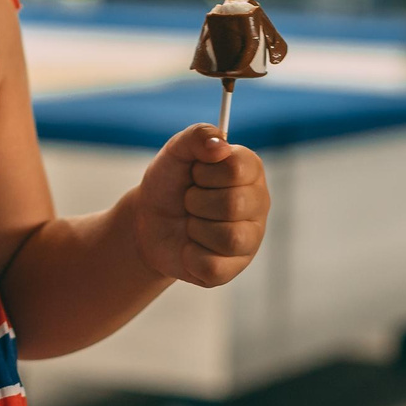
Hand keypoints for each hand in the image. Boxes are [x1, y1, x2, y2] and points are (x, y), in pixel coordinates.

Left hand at [127, 124, 268, 287]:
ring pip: (228, 238)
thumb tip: (220, 143)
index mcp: (251, 170)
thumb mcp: (175, 153)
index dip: (205, 172)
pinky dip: (190, 256)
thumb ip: (196, 136)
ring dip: (195, 229)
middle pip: (233, 204)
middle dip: (196, 201)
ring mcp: (251, 238)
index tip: (195, 173)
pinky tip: (190, 247)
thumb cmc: (169, 183)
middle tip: (190, 200)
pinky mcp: (234, 268)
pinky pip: (213, 266)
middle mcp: (258, 203)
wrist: (147, 221)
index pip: (236, 168)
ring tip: (192, 223)